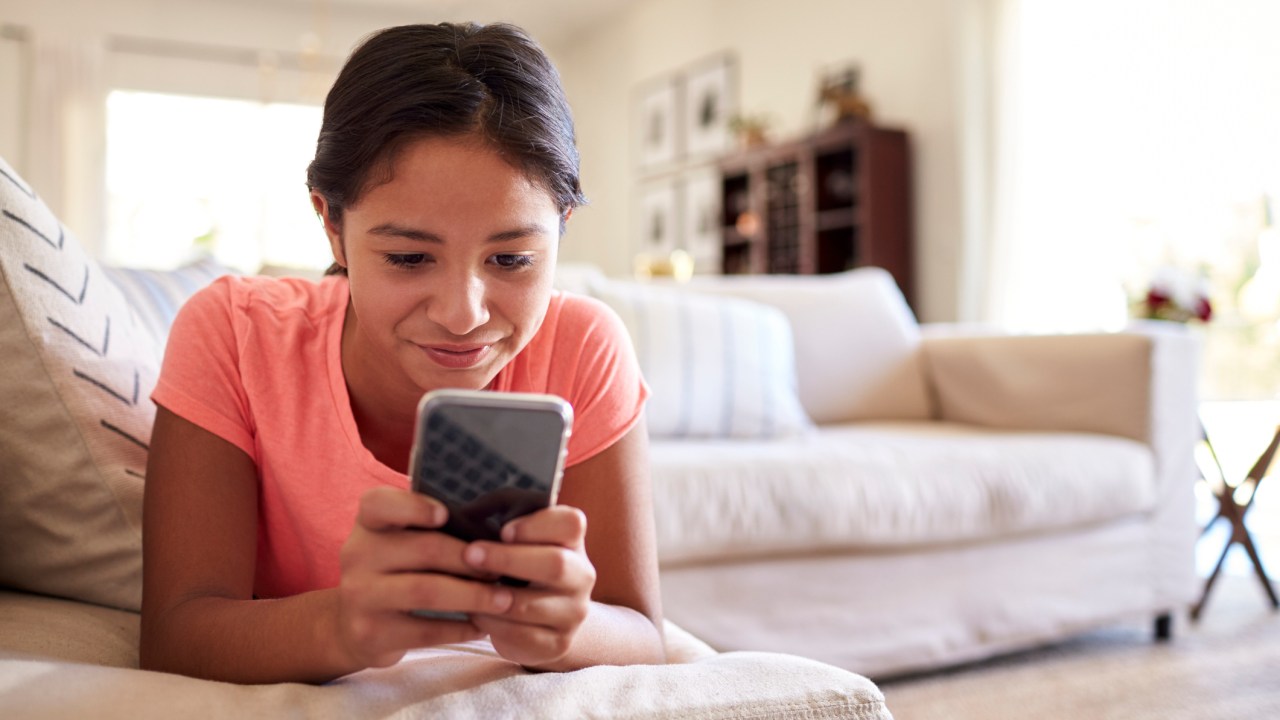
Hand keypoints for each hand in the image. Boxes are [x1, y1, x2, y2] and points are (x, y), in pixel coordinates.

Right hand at [334, 487, 515, 668]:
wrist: (352, 627)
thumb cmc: (394, 572)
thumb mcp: (399, 542)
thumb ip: (431, 529)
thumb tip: (493, 533)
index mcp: (368, 525)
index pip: (379, 503)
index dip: (414, 506)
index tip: (446, 514)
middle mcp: (357, 556)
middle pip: (423, 549)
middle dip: (470, 560)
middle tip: (501, 569)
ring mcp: (360, 596)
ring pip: (426, 591)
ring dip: (473, 596)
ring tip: (503, 600)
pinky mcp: (371, 633)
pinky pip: (425, 631)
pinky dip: (460, 628)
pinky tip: (482, 626)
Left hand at [461, 505, 596, 667]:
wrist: (546, 618)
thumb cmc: (519, 564)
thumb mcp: (515, 534)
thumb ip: (498, 515)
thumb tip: (464, 513)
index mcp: (573, 542)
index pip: (571, 523)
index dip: (537, 525)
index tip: (504, 530)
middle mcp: (581, 576)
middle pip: (556, 563)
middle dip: (507, 559)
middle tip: (470, 554)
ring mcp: (573, 613)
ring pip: (531, 605)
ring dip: (491, 595)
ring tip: (463, 587)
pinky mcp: (557, 644)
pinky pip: (520, 635)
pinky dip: (491, 624)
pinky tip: (475, 612)